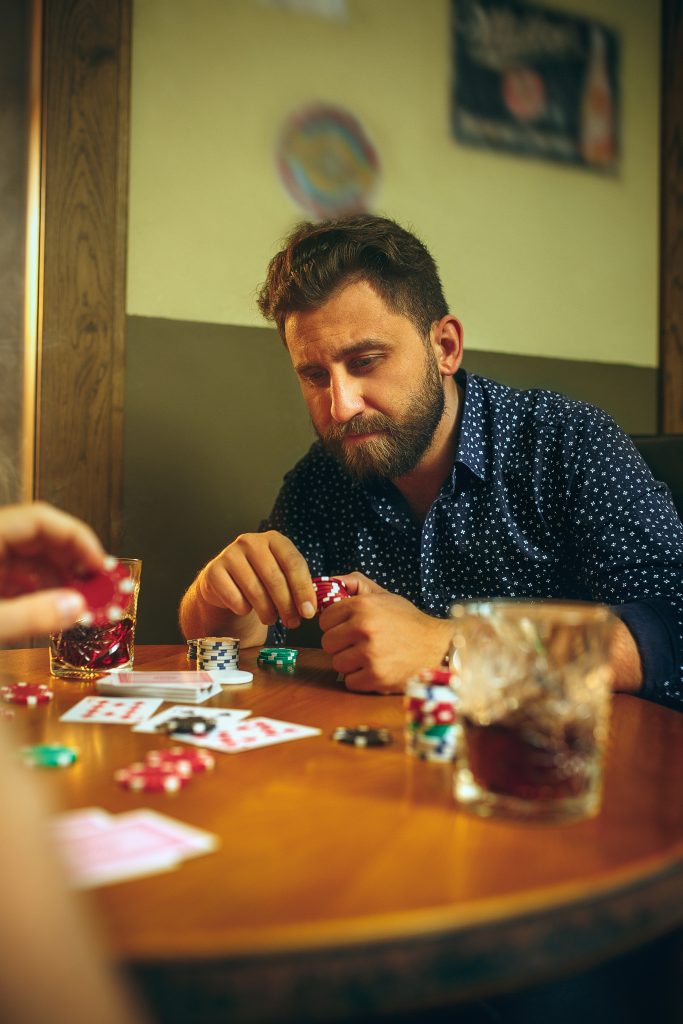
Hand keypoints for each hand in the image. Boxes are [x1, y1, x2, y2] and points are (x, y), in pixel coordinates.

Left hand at [0, 502, 106, 641]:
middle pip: (40, 538)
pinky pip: (16, 575)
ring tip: (80, 600)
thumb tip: (75, 608)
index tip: (99, 563)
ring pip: (30, 558)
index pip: (41, 519)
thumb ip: (32, 615)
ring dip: (59, 578)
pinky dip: (39, 589)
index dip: (77, 538)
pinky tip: (52, 608)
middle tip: (99, 584)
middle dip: (73, 561)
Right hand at [196, 531, 316, 629]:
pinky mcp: (214, 570)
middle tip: (292, 623)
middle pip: (274, 578)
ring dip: (266, 611)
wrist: (225, 582)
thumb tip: (309, 609)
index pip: (294, 563)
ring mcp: (230, 554)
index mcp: (274, 539)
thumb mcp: (281, 576)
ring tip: (271, 620)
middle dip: (286, 605)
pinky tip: (246, 609)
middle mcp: (251, 542)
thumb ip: (296, 587)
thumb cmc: (259, 579)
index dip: (303, 590)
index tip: (308, 612)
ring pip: (255, 590)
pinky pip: (234, 598)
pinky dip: (243, 609)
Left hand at [319, 573, 453, 692]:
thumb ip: (356, 584)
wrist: (438, 646)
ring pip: (337, 663)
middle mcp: (364, 627)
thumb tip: (328, 580)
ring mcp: (370, 654)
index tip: (348, 628)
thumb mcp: (385, 596)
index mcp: (363, 606)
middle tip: (359, 645)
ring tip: (370, 657)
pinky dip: (361, 679)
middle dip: (341, 645)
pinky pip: (350, 681)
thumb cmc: (408, 621)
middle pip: (328, 643)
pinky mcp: (376, 677)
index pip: (325, 619)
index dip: (335, 625)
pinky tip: (376, 670)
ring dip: (350, 664)